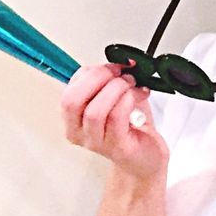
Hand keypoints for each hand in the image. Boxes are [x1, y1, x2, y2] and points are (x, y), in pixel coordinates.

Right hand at [61, 62, 168, 182]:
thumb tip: (117, 60)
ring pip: (95, 111)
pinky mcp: (117, 148)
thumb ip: (105, 79)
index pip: (68, 91)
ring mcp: (97, 143)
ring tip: (131, 84)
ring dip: (116, 88)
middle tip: (118, 72)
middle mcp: (79, 133)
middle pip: (72, 101)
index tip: (111, 65)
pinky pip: (116, 118)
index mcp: (73, 118)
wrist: (146, 155)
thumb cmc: (129, 124)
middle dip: (98, 78)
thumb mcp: (111, 96)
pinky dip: (129, 99)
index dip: (89, 73)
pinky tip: (139, 94)